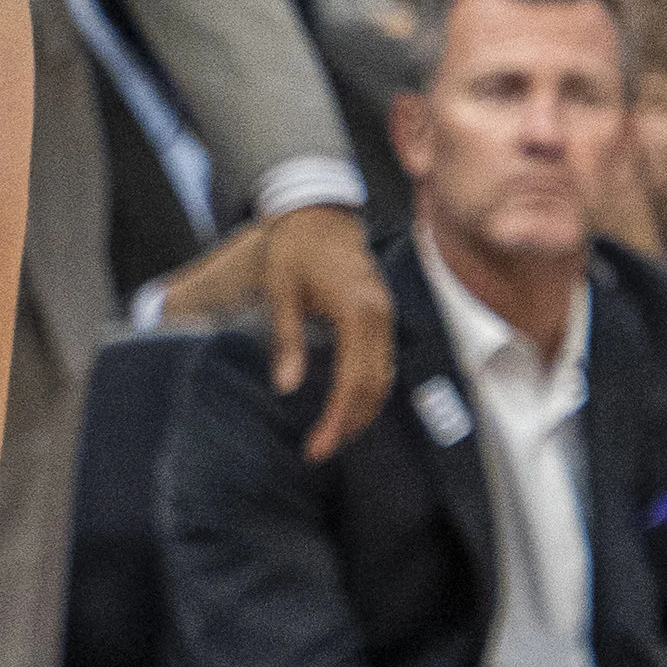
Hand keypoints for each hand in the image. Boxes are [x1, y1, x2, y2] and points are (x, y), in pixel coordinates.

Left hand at [259, 205, 393, 460]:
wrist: (318, 216)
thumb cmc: (294, 250)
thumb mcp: (281, 291)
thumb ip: (287, 338)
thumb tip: (287, 387)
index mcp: (357, 309)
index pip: (355, 379)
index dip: (338, 417)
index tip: (316, 446)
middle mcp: (380, 315)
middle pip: (374, 385)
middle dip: (349, 423)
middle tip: (319, 451)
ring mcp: (386, 316)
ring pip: (383, 378)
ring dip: (361, 411)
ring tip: (331, 437)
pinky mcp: (382, 317)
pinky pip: (382, 363)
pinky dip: (367, 390)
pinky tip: (347, 408)